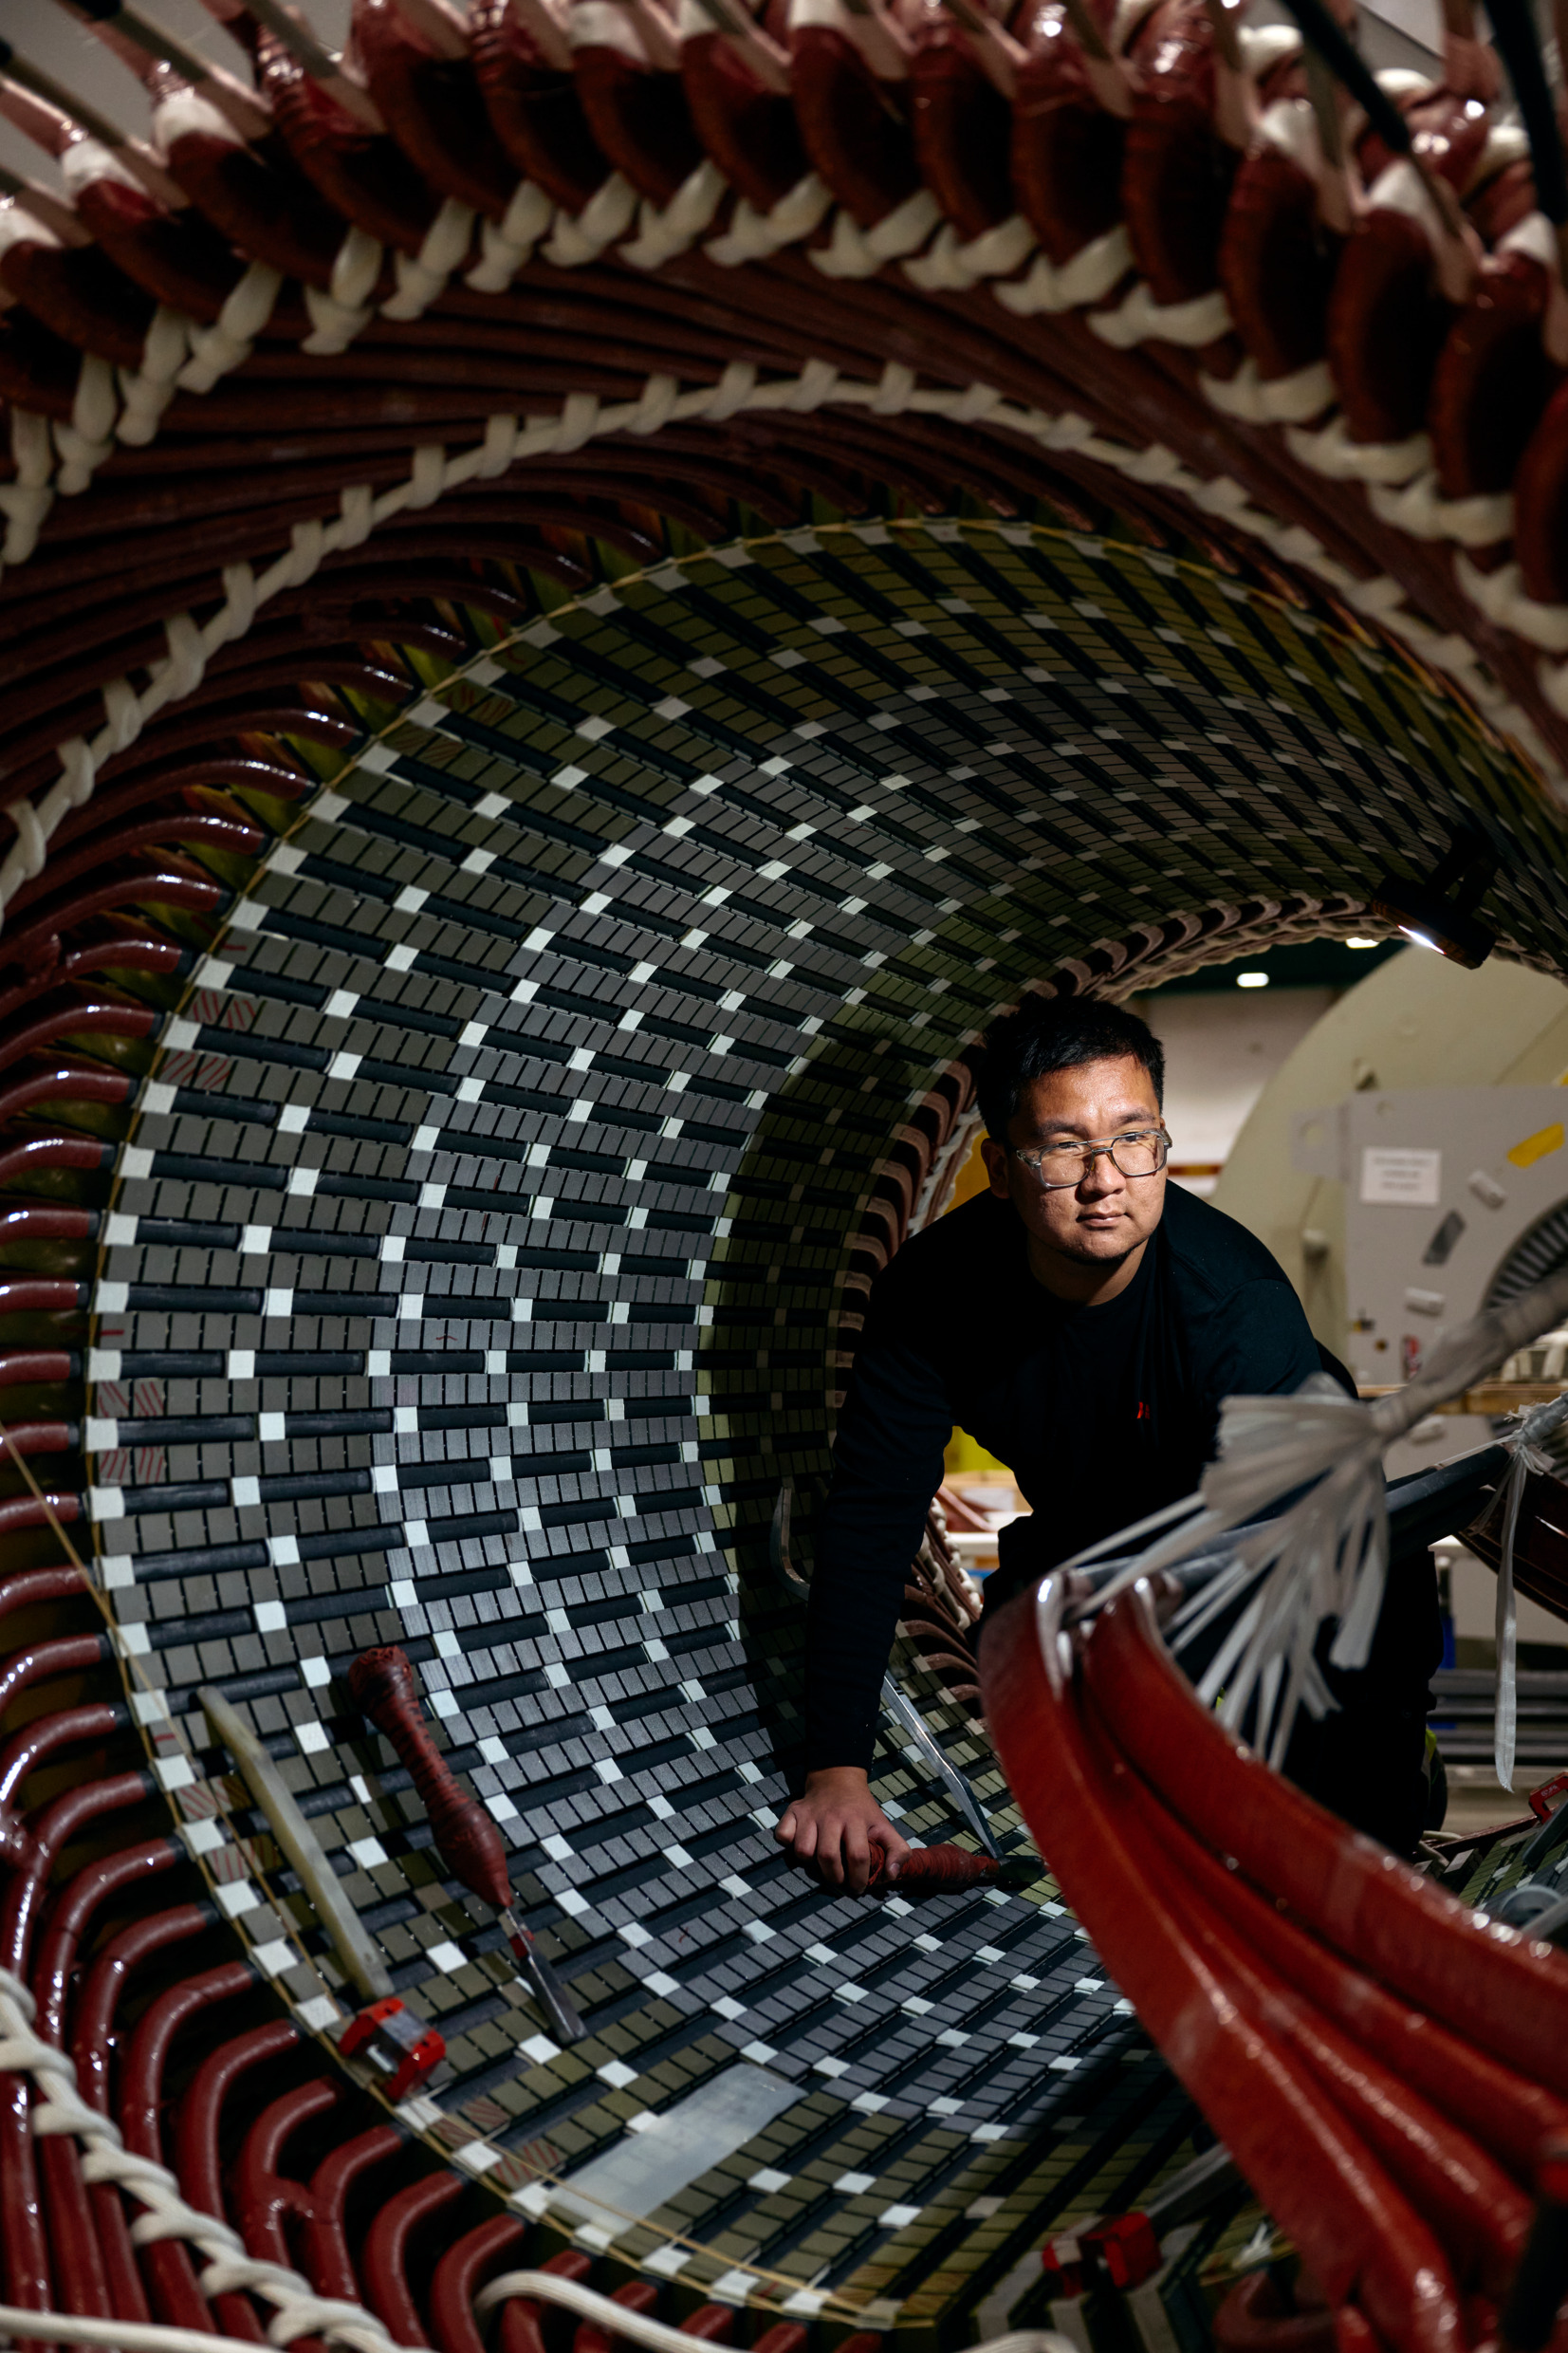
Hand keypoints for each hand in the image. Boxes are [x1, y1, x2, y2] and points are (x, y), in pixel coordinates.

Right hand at [774, 1767, 909, 1895]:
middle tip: (839, 1881)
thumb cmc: (861, 1810)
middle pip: (828, 1856)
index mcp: (856, 1819)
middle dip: (834, 1877)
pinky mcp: (792, 1812)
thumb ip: (897, 1850)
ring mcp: (809, 1814)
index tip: (859, 1888)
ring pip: (803, 1851)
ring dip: (811, 1864)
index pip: (858, 1856)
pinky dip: (789, 1844)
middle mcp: (831, 1816)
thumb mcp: (883, 1825)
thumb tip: (891, 1875)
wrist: (838, 1779)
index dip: (859, 1878)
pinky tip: (802, 1843)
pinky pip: (783, 1836)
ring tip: (821, 1862)